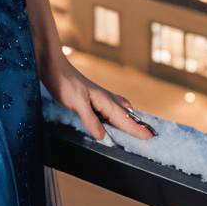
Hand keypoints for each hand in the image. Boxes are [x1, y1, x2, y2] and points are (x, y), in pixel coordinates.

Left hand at [42, 54, 156, 140]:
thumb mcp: (76, 103)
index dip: (138, 130)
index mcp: (106, 101)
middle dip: (139, 125)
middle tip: (152, 137)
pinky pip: (112, 110)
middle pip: (127, 115)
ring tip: (139, 132)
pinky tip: (116, 122)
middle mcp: (107, 99)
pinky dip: (119, 118)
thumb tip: (102, 137)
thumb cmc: (65, 83)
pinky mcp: (93, 99)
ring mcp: (101, 98)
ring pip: (121, 111)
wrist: (53, 67)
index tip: (152, 138)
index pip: (126, 120)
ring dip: (130, 121)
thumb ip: (90, 119)